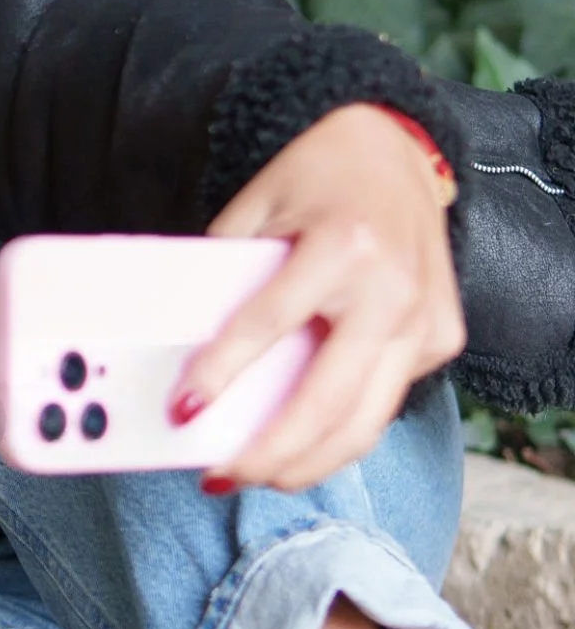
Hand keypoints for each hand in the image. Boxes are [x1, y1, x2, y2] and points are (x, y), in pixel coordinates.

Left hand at [170, 103, 465, 493]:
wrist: (399, 150)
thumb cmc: (317, 176)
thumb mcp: (258, 205)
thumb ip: (228, 273)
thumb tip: (186, 351)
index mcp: (343, 244)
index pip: (270, 324)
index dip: (222, 373)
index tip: (184, 410)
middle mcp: (394, 288)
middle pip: (328, 399)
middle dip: (271, 452)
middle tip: (222, 476)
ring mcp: (428, 318)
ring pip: (366, 420)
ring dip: (308, 462)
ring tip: (258, 478)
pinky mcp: (444, 336)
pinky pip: (385, 400)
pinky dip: (342, 430)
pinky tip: (302, 444)